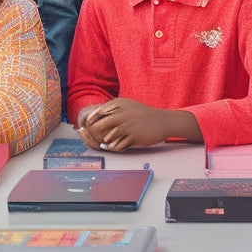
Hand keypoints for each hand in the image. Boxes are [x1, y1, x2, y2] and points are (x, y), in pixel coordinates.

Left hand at [77, 99, 200, 150]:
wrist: (163, 121)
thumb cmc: (143, 115)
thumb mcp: (128, 106)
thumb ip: (113, 109)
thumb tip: (95, 117)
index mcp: (120, 104)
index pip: (98, 112)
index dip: (92, 121)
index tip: (89, 127)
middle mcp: (122, 113)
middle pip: (100, 125)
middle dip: (95, 133)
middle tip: (95, 138)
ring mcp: (128, 124)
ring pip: (108, 136)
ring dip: (105, 141)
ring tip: (105, 143)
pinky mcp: (134, 135)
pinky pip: (118, 144)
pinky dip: (114, 147)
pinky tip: (114, 146)